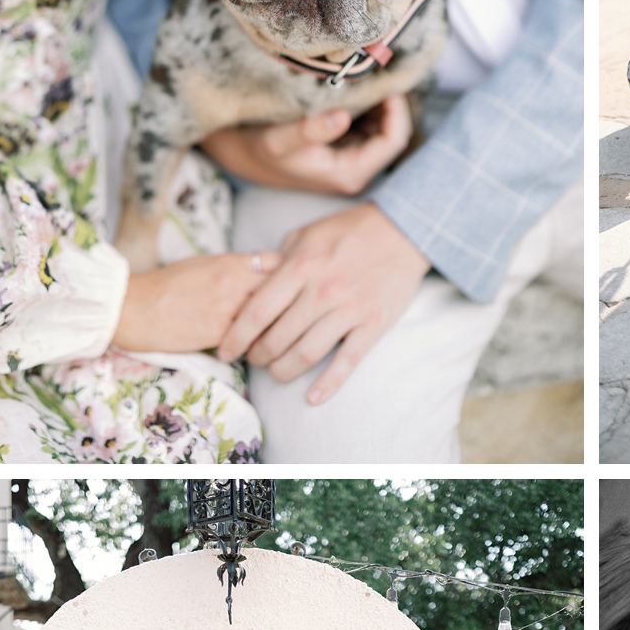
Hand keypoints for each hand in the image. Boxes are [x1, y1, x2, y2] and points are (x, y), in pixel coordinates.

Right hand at [114, 251, 279, 354]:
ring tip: (284, 332)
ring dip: (281, 325)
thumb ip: (234, 268)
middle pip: (283, 289)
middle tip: (297, 310)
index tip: (294, 283)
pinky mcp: (220, 334)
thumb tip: (260, 272)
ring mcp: (229, 309)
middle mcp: (234, 283)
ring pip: (272, 316)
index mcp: (230, 262)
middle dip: (293, 299)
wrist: (135, 309)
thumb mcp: (203, 264)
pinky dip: (260, 343)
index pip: (278, 262)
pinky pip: (253, 339)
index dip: (291, 273)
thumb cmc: (167, 285)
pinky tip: (261, 348)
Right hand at [201, 95, 413, 196]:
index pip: (393, 142)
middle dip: (391, 103)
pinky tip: (359, 84)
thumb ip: (310, 131)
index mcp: (350, 172)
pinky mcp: (349, 145)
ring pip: (384, 126)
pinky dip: (370, 103)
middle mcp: (358, 167)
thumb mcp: (280, 140)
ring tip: (370, 74)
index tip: (386, 82)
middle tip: (380, 72)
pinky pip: (372, 123)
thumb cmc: (263, 149)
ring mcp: (355, 157)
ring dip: (381, 101)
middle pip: (394, 133)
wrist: (248, 156)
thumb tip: (342, 117)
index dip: (397, 110)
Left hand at [216, 201, 428, 404]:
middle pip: (278, 338)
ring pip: (306, 354)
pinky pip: (347, 362)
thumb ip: (278, 261)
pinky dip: (329, 384)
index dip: (237, 336)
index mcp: (301, 266)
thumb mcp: (305, 235)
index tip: (226, 350)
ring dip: (284, 370)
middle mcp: (322, 291)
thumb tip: (251, 283)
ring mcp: (349, 310)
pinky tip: (313, 397)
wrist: (402, 232)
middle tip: (254, 359)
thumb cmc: (348, 232)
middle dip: (259, 356)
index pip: (258, 311)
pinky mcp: (373, 325)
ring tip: (277, 371)